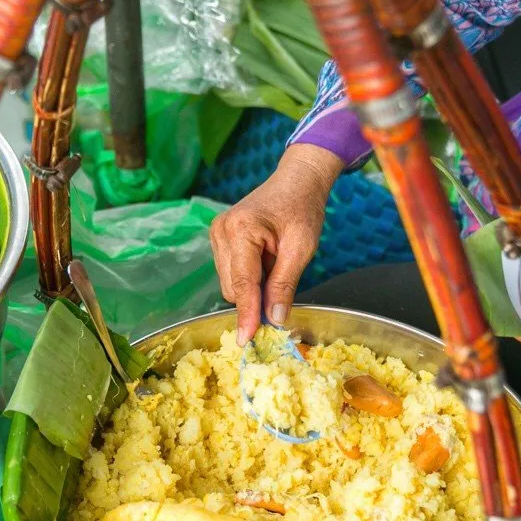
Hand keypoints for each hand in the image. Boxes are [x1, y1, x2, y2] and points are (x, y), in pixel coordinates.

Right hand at [210, 145, 342, 343]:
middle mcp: (221, 231)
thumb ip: (285, 284)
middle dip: (254, 298)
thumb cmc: (302, 208)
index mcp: (241, 229)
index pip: (241, 283)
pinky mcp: (219, 237)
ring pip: (229, 282)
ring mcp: (217, 233)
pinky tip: (266, 260)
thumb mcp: (301, 248)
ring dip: (252, 286)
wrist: (297, 181)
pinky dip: (249, 276)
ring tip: (275, 262)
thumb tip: (275, 319)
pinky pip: (230, 271)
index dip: (246, 313)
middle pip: (231, 287)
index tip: (247, 339)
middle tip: (282, 287)